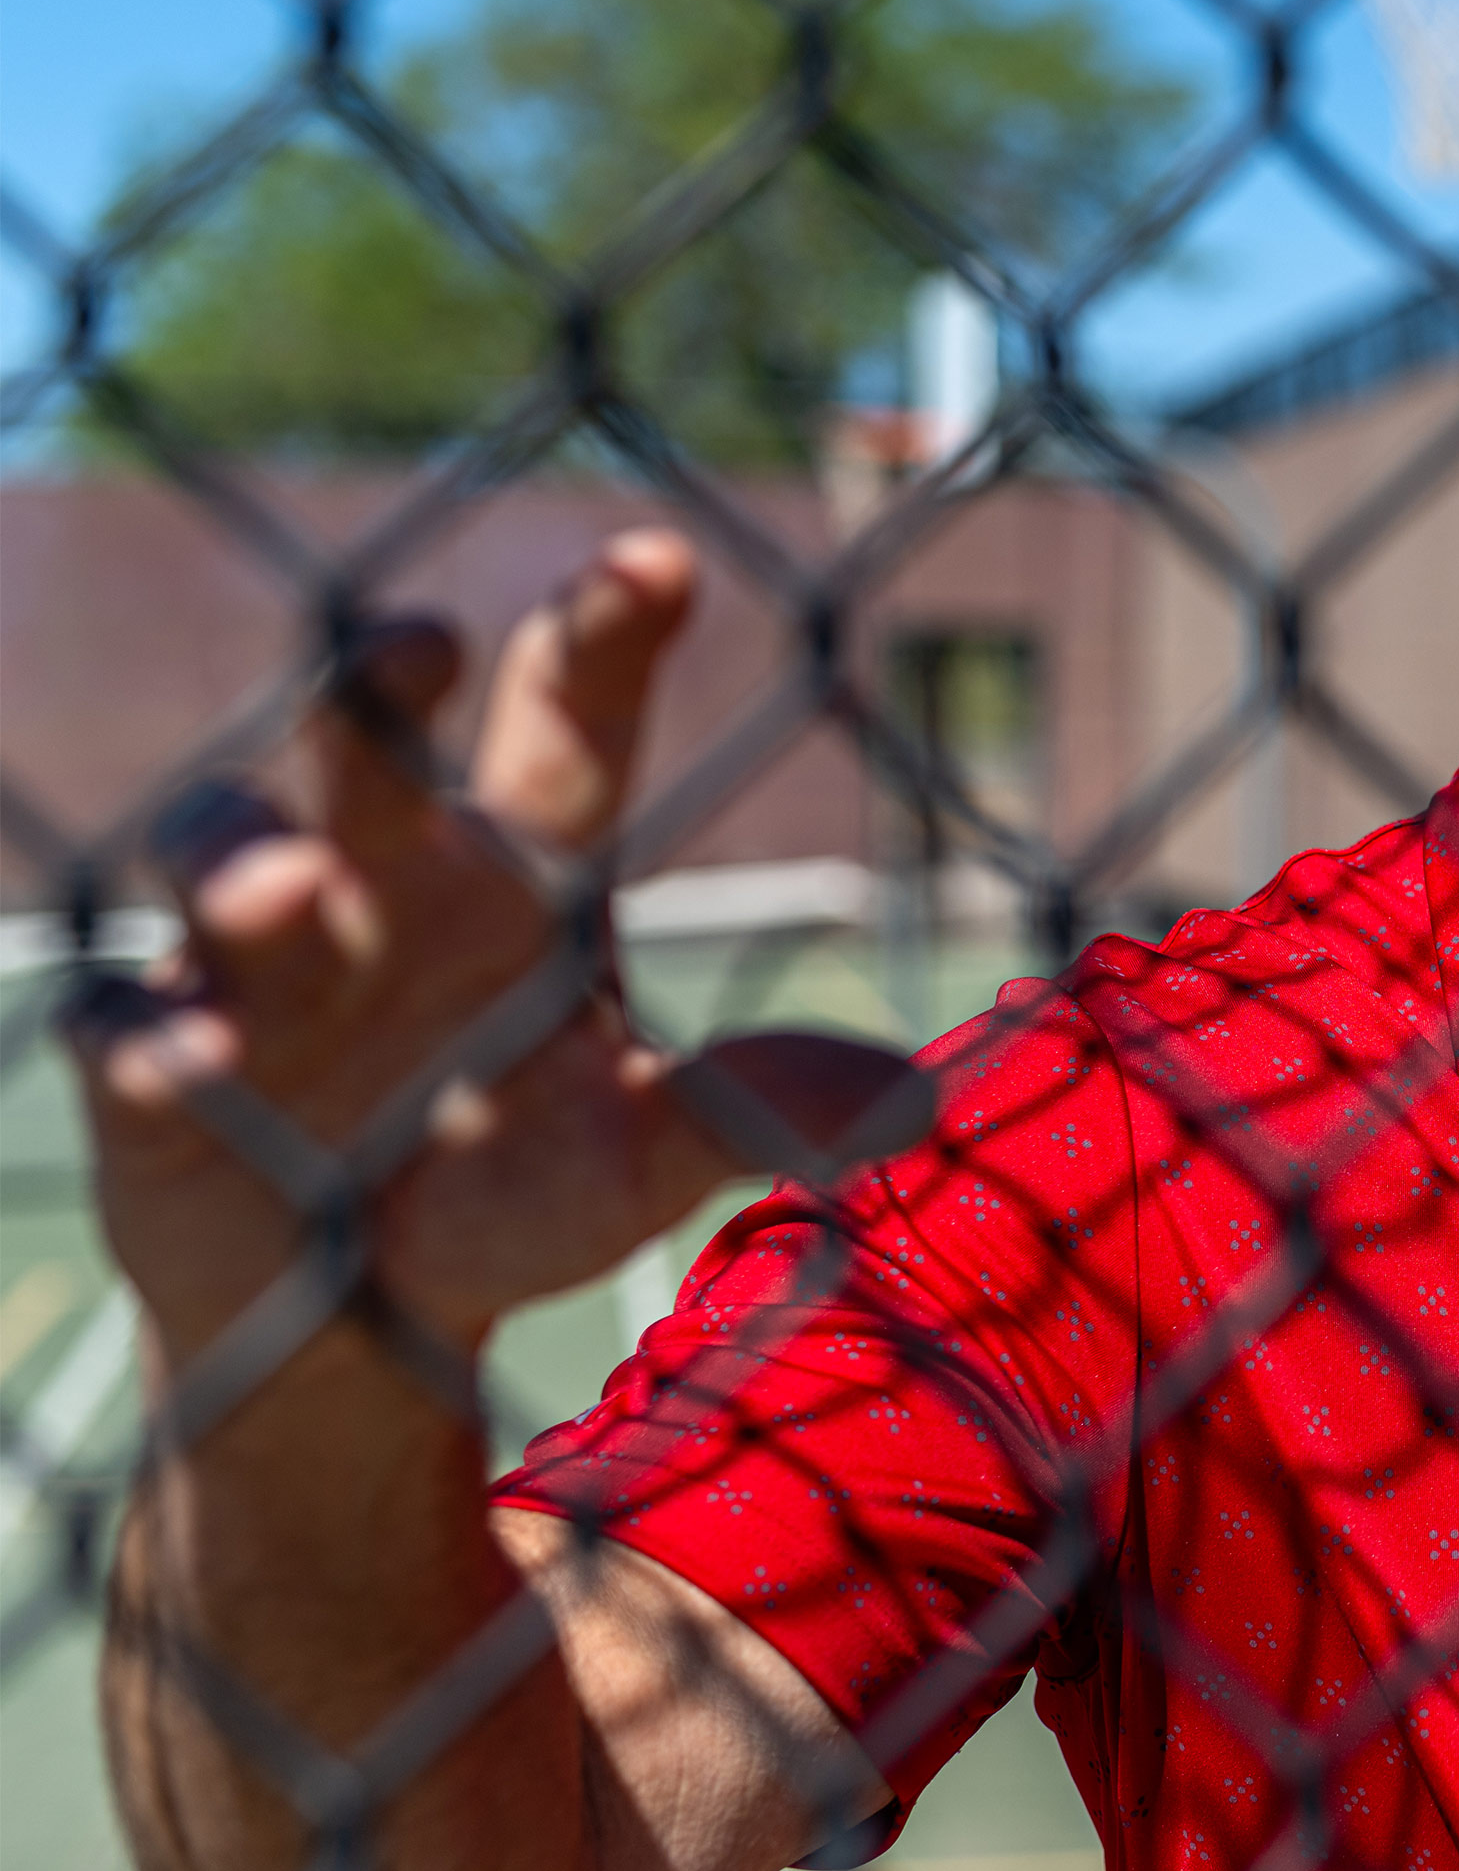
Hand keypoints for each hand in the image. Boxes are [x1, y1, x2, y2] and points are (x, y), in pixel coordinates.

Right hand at [71, 532, 929, 1368]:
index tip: (656, 560)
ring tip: (290, 889)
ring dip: (248, 864)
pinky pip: (133, 1036)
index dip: (602, 640)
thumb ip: (750, 1112)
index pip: (568, 727)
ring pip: (226, 858)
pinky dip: (156, 1045)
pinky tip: (186, 1062)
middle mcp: (381, 881)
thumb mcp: (641, 1155)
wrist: (365, 1310)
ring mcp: (253, 964)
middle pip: (371, 748)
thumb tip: (914, 1100)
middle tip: (411, 641)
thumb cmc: (521, 1182)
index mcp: (519, 872)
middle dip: (379, 689)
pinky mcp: (156, 1071)